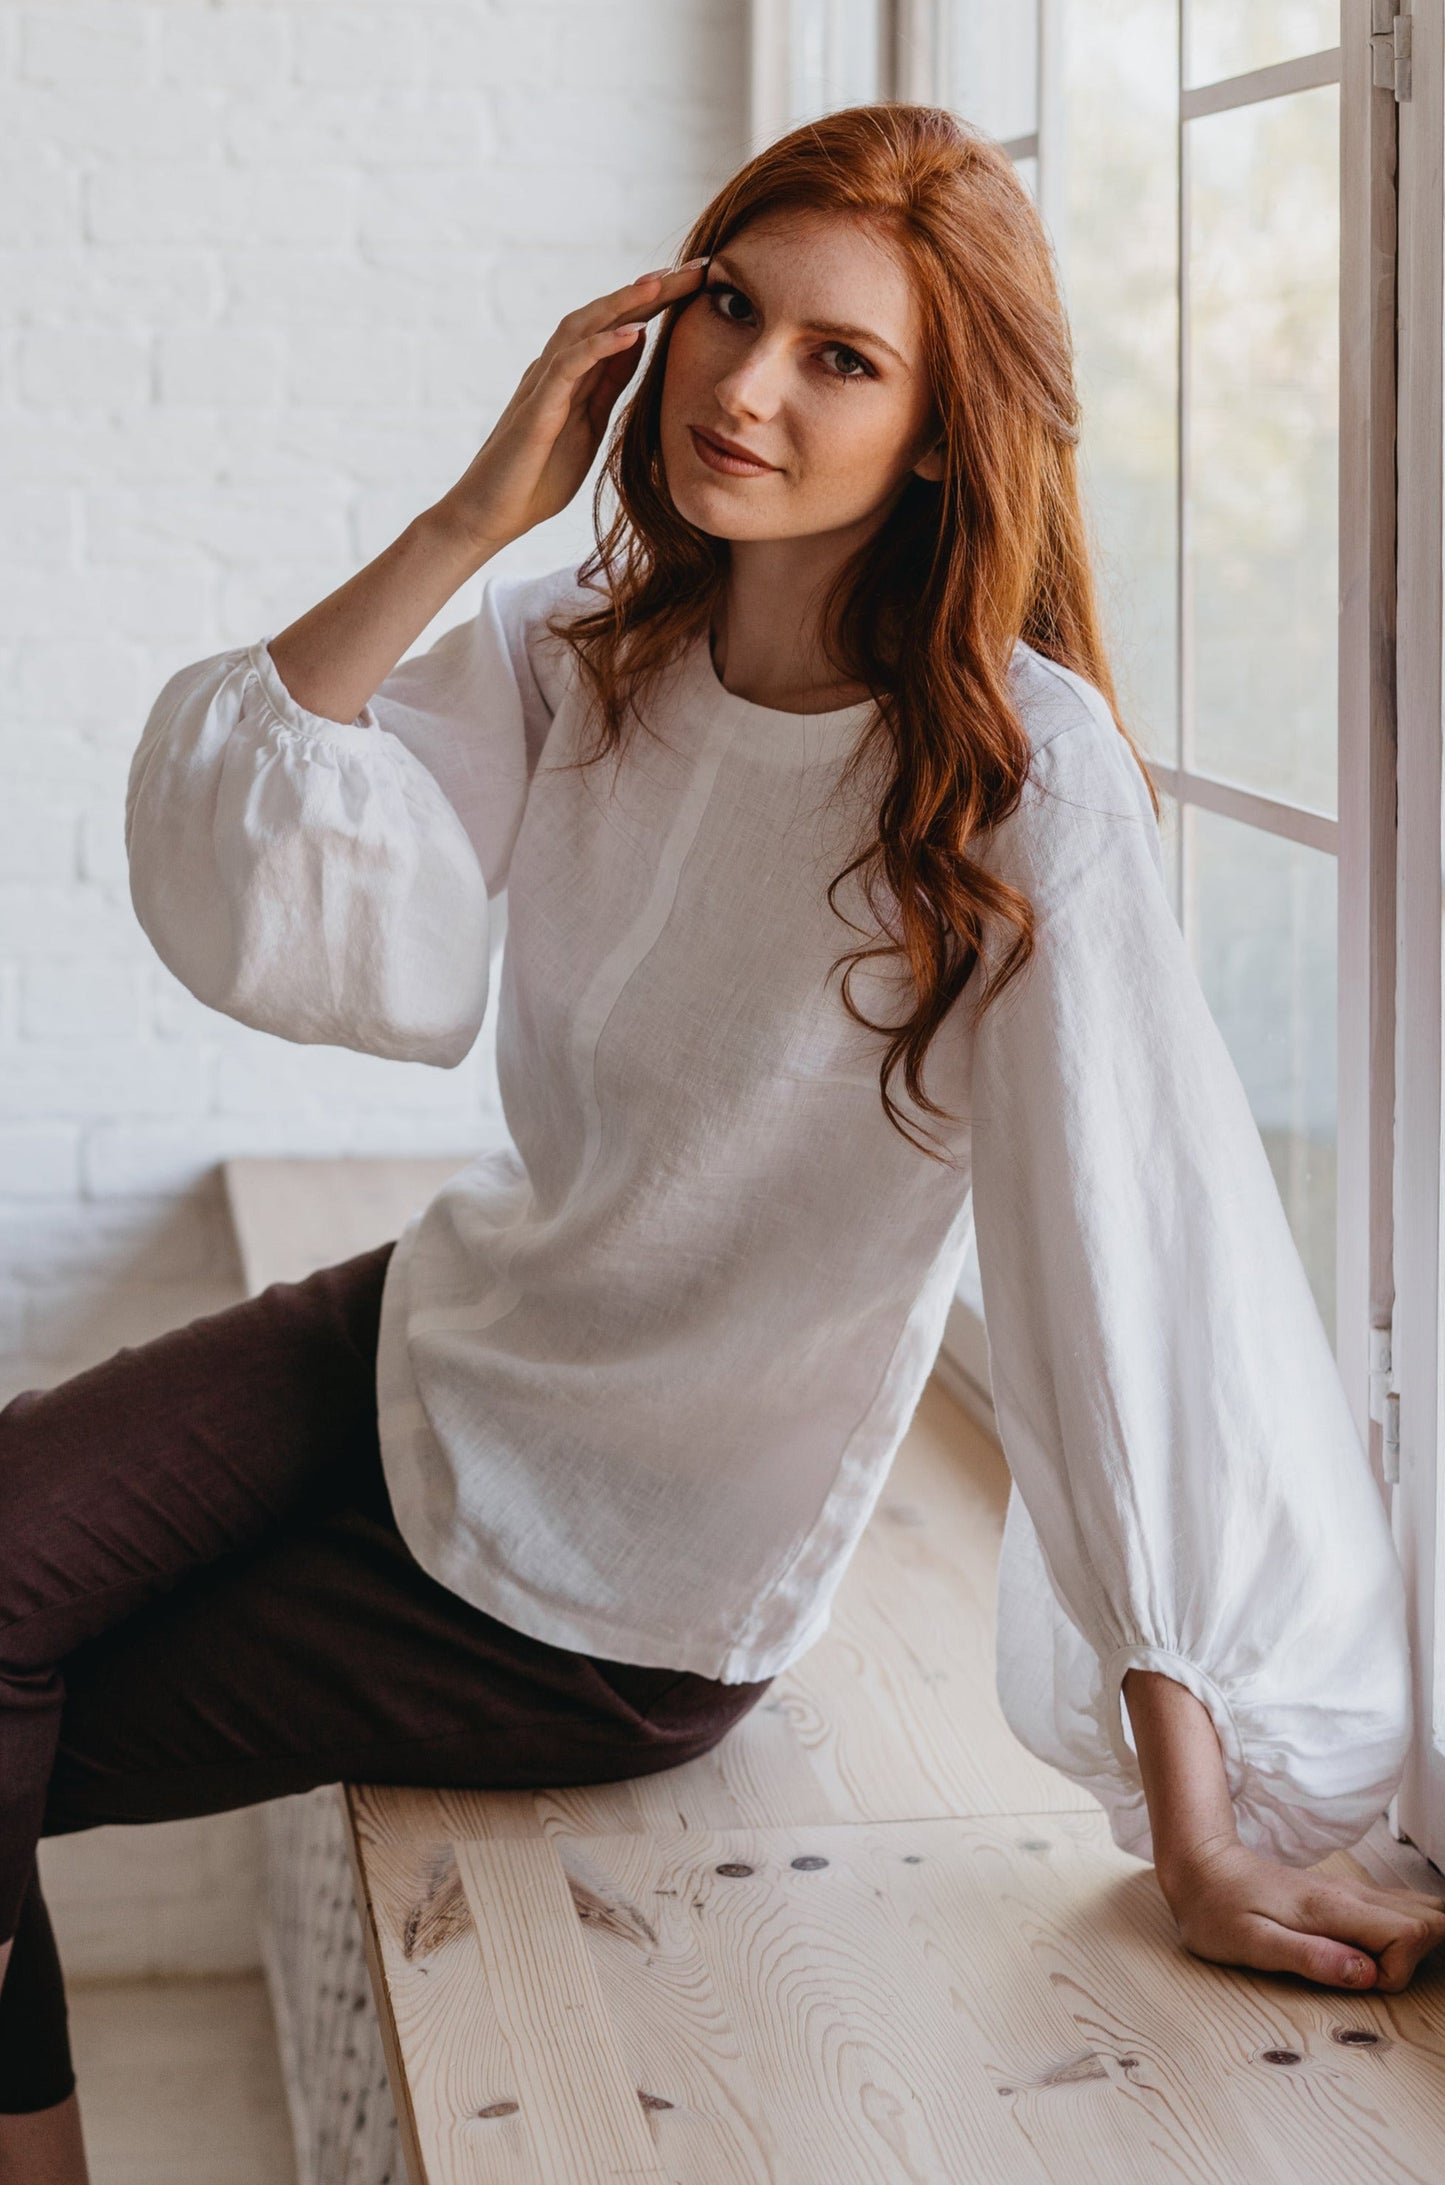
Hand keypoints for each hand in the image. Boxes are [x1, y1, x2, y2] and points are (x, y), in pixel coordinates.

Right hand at [431, 258, 708, 556]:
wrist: (491, 515)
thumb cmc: (536, 477)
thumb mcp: (589, 425)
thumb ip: (608, 384)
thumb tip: (638, 343)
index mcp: (573, 375)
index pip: (619, 326)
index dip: (658, 302)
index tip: (701, 282)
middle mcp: (555, 368)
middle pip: (605, 315)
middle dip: (651, 290)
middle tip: (696, 268)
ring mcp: (543, 385)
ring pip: (583, 328)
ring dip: (624, 304)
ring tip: (662, 283)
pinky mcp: (536, 409)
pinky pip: (568, 367)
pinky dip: (600, 347)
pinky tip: (633, 333)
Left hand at [1160, 1832, 1444, 1992]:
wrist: (1199, 1867)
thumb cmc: (1218, 1910)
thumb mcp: (1254, 1944)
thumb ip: (1311, 1958)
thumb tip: (1366, 1974)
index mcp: (1334, 1907)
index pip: (1409, 1933)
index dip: (1398, 1970)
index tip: (1361, 1981)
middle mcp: (1350, 1895)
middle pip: (1427, 1917)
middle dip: (1424, 1955)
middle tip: (1383, 1979)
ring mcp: (1350, 1892)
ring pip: (1418, 1908)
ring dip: (1421, 1941)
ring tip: (1392, 1968)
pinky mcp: (1345, 1896)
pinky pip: (1398, 1907)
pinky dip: (1411, 1928)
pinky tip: (1394, 1949)